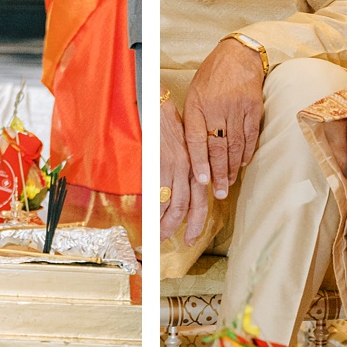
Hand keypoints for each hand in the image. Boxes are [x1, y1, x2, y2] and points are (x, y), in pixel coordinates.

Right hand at [159, 96, 205, 242]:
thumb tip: (171, 190)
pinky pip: (156, 194)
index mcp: (195, 164)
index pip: (200, 199)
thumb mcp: (179, 147)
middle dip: (185, 227)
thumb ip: (179, 168)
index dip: (197, 220)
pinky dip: (151, 211)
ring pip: (173, 204)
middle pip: (188, 206)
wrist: (155, 103)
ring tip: (157, 238)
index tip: (193, 236)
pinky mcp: (157, 164)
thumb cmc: (165, 124)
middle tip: (179, 243)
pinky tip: (147, 221)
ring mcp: (172, 167)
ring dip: (165, 224)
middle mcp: (188, 168)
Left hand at [182, 36, 265, 203]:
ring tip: (230, 184)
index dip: (199, 162)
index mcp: (197, 104)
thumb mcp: (194, 93)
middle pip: (218, 147)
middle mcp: (217, 107)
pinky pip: (251, 136)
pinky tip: (243, 164)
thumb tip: (190, 151)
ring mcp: (237, 108)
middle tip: (219, 193)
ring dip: (233, 168)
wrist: (239, 55)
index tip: (202, 182)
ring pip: (235, 145)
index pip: (197, 139)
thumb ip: (193, 119)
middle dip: (219, 173)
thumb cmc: (211, 76)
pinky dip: (247, 153)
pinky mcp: (254, 108)